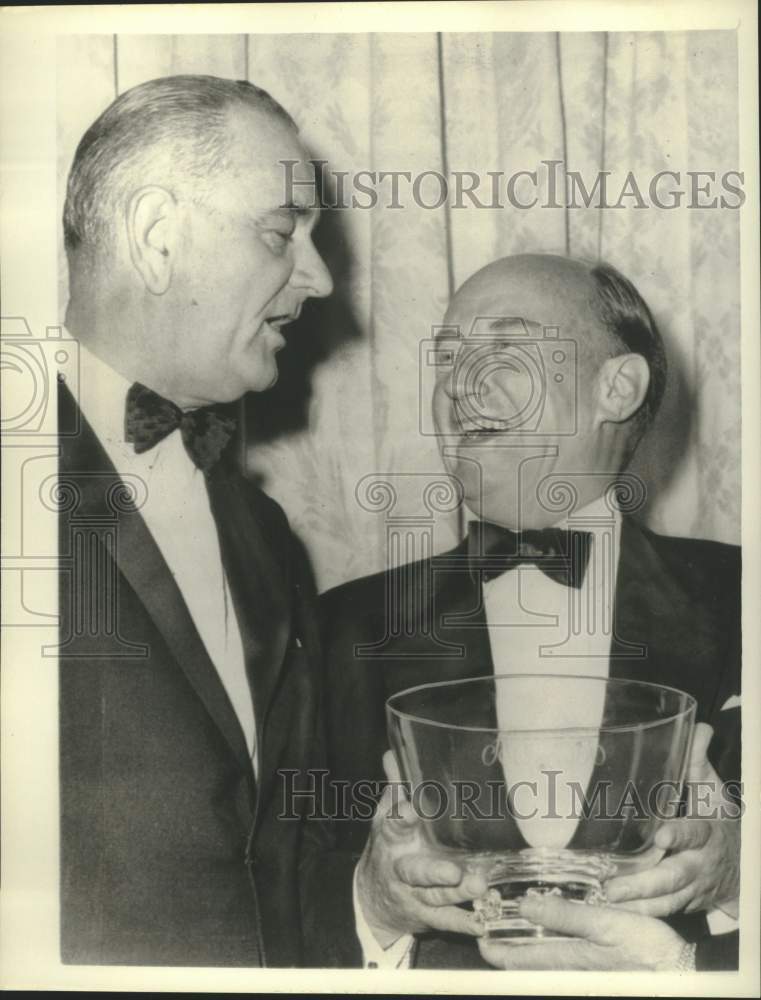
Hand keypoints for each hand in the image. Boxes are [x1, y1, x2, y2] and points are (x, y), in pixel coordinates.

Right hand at [355, 751, 486, 946]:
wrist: (372, 899)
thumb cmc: (388, 847)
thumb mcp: (385, 818)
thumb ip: (395, 788)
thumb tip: (392, 753)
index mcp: (391, 839)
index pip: (393, 824)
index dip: (401, 816)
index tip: (411, 809)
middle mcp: (401, 869)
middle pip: (416, 871)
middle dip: (434, 872)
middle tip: (453, 871)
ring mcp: (414, 895)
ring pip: (436, 897)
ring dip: (457, 894)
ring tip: (480, 887)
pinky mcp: (428, 916)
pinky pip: (446, 920)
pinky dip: (464, 922)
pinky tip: (482, 920)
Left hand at [478, 896, 687, 970]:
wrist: (679, 971)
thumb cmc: (646, 948)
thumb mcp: (604, 924)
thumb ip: (564, 915)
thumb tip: (525, 904)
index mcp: (566, 960)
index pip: (517, 958)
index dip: (492, 947)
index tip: (474, 930)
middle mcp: (569, 970)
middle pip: (525, 961)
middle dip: (503, 944)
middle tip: (485, 922)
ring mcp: (581, 970)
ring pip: (541, 959)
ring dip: (522, 943)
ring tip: (507, 923)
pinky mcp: (594, 967)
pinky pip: (559, 957)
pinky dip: (544, 944)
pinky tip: (546, 928)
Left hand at [605, 723, 739, 917]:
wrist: (740, 867)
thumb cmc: (717, 822)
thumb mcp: (712, 792)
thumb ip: (698, 762)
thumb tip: (700, 727)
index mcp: (706, 832)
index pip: (693, 833)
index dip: (679, 835)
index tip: (661, 837)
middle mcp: (698, 864)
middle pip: (673, 876)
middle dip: (645, 883)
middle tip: (613, 885)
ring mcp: (690, 888)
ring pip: (665, 899)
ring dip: (636, 903)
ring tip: (605, 900)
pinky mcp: (682, 903)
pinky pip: (660, 913)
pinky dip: (639, 915)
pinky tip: (612, 913)